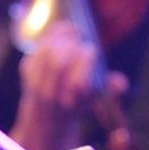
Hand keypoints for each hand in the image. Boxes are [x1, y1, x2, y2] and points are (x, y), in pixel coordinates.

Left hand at [9, 20, 124, 149]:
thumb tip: (121, 84)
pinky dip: (53, 35)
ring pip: (47, 50)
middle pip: (59, 61)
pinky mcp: (27, 68)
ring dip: (63, 38)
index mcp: (71, 102)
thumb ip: (110, 89)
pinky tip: (64, 34)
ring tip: (75, 34)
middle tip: (82, 39)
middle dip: (74, 46)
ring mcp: (35, 81)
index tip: (91, 51)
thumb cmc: (78, 102)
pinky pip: (40, 45)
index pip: (78, 78)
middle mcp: (50, 94)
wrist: (47, 115)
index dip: (86, 59)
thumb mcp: (96, 99)